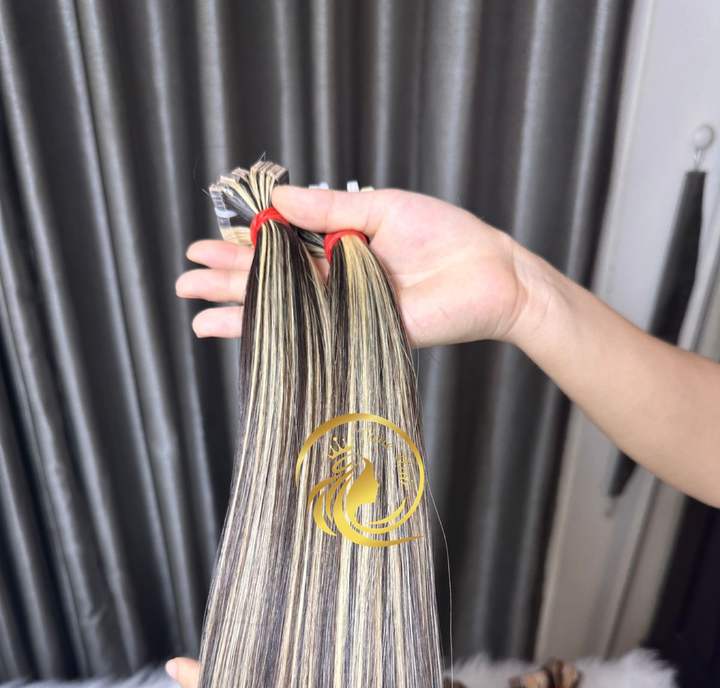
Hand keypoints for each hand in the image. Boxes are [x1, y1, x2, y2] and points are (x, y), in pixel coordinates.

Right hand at [175, 186, 542, 347]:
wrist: (489, 274)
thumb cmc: (445, 236)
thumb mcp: (381, 207)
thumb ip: (330, 208)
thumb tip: (278, 200)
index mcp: (340, 247)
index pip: (279, 249)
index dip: (243, 248)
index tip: (206, 245)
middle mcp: (335, 282)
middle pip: (270, 282)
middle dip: (226, 281)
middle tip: (185, 280)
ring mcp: (343, 310)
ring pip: (281, 309)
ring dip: (236, 310)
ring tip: (194, 310)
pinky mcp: (356, 333)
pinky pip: (309, 332)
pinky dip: (274, 332)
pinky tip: (238, 333)